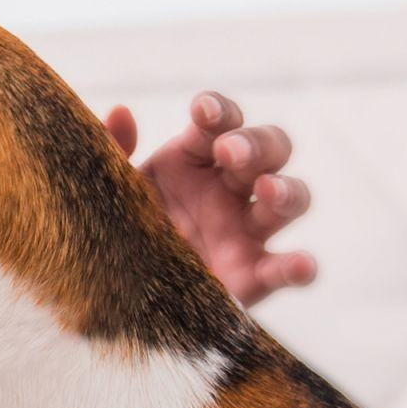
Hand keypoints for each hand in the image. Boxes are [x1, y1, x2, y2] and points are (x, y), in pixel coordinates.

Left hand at [107, 91, 316, 305]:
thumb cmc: (115, 228)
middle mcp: (226, 189)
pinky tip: (301, 263)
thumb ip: (111, 152)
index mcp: (192, 159)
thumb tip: (120, 113)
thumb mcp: (104, 189)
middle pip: (268, 149)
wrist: (108, 295)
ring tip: (267, 191)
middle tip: (231, 153)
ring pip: (288, 199)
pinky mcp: (250, 276)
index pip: (218, 121)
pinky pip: (282, 269)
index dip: (218, 112)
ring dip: (286, 191)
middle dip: (256, 144)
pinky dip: (299, 267)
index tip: (202, 113)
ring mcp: (243, 231)